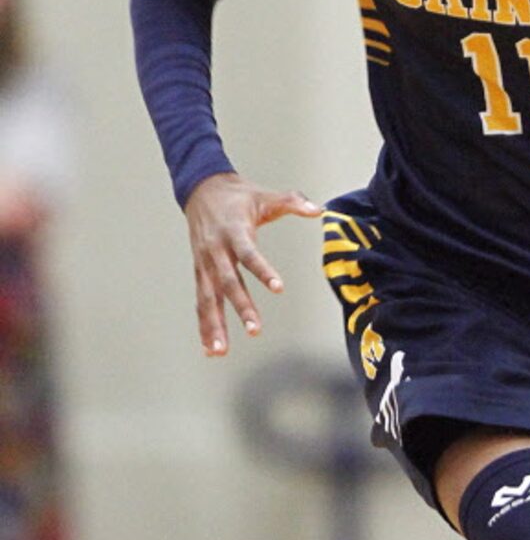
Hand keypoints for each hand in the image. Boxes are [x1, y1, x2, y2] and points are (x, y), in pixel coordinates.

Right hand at [184, 171, 321, 356]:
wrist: (201, 189)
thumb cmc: (237, 196)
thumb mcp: (265, 196)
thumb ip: (293, 201)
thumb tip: (319, 210)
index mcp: (234, 231)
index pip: (249, 254)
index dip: (263, 270)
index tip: (278, 287)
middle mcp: (216, 250)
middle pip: (228, 282)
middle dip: (241, 307)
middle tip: (255, 330)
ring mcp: (205, 263)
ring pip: (209, 298)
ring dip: (214, 324)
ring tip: (220, 351)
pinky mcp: (199, 272)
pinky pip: (201, 301)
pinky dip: (204, 324)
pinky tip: (209, 347)